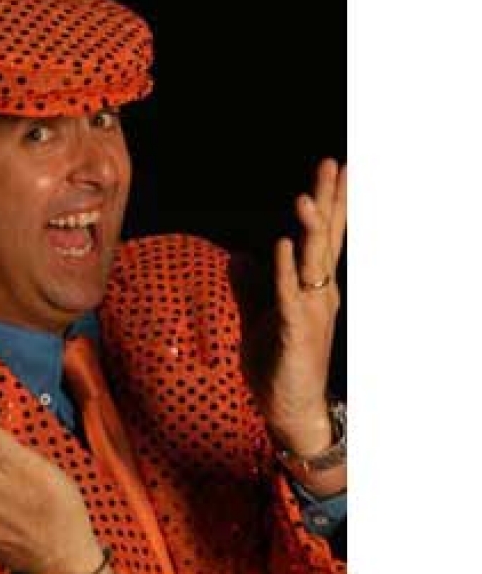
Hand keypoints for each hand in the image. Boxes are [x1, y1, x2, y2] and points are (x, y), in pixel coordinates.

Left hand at [246, 158, 346, 457]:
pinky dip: (284, 270)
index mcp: (312, 289)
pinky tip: (281, 245)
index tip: (334, 170)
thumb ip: (251, 287)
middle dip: (328, 202)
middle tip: (333, 164)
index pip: (321, 240)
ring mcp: (310, 312)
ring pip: (310, 264)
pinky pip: (288, 295)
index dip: (328, 204)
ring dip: (308, 230)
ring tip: (304, 197)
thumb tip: (238, 257)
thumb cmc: (278, 364)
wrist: (289, 409)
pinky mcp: (295, 332)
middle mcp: (318, 295)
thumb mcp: (258, 318)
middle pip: (323, 241)